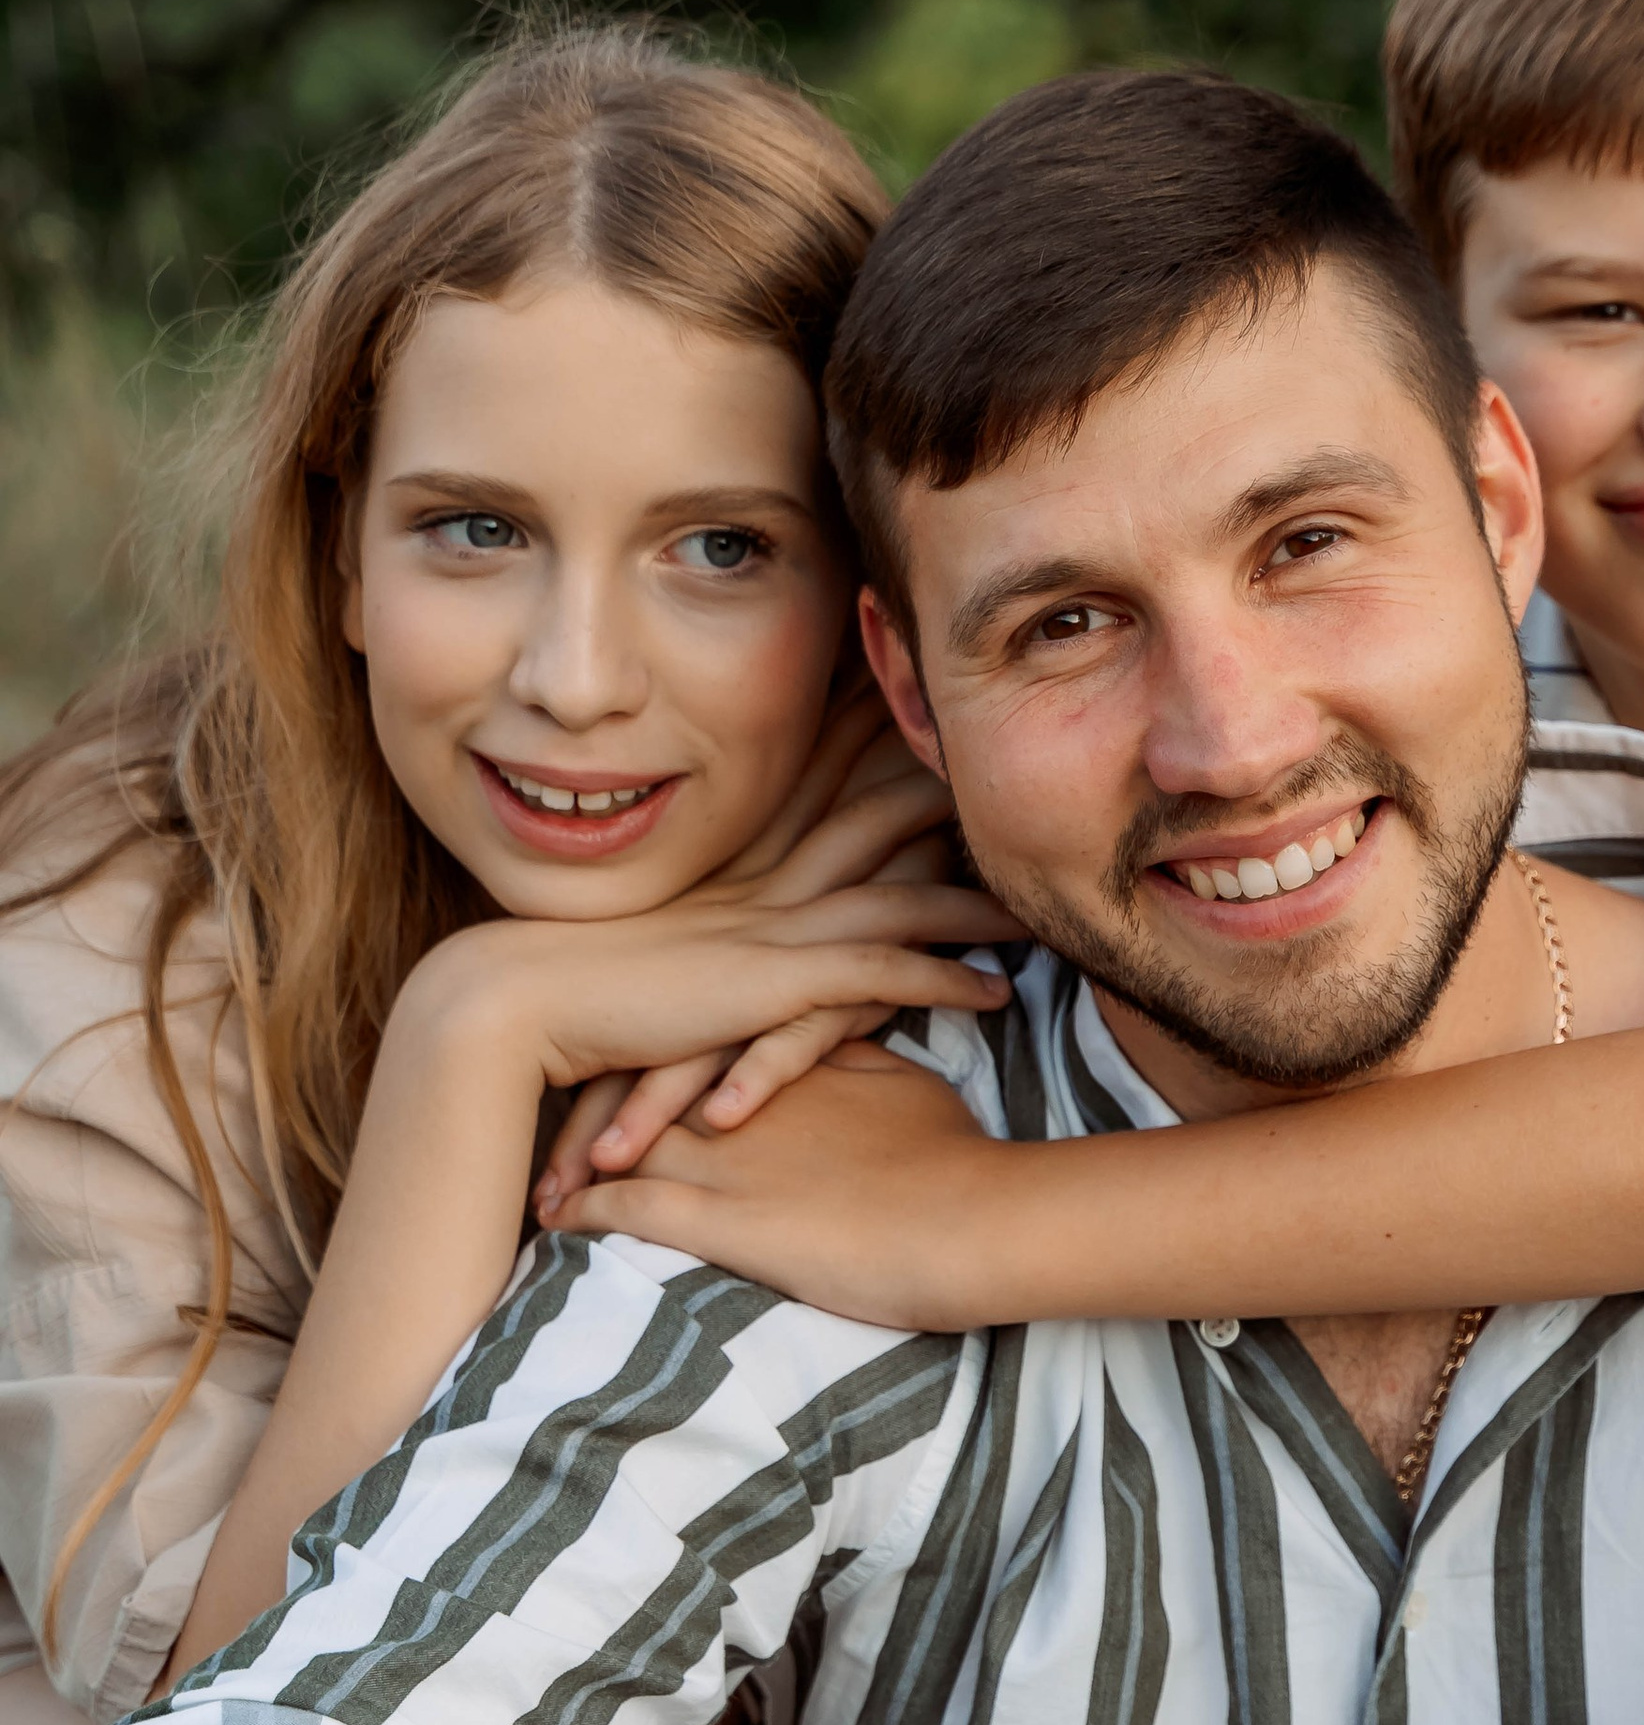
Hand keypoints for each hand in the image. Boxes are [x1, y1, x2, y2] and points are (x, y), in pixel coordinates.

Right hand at [537, 690, 1009, 1210]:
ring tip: (1045, 907)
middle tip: (1020, 772)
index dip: (880, 751)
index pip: (821, 789)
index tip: (933, 717)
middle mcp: (761, 885)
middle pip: (876, 818)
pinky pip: (880, 974)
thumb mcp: (652, 945)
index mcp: (734, 866)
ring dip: (978, 902)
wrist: (517, 1006)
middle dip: (951, 793)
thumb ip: (700, 932)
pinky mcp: (773, 985)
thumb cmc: (570, 986)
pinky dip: (943, 980)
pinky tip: (999, 991)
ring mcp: (771, 931)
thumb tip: (737, 941)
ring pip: (900, 896)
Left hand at [548, 1052, 1037, 1327]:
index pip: (693, 1046)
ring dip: (578, 1162)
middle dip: (590, 1108)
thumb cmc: (955, 1161)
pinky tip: (564, 1221)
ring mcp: (731, 1153)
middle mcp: (744, 1096)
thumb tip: (836, 1042)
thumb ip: (855, 1056)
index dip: (648, 1068)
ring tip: (544, 1187)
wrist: (977, 1220)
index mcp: (783, 1058)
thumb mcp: (904, 1085)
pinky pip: (635, 1208)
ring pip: (627, 1140)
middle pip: (642, 1084)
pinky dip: (594, 1212)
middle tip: (554, 1140)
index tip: (612, 1087)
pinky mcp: (728, 1215)